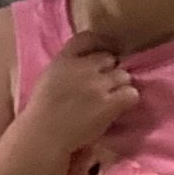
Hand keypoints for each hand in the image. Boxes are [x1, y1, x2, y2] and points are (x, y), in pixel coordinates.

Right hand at [26, 30, 137, 152]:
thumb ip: (67, 68)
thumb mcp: (49, 80)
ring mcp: (97, 84)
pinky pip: (131, 93)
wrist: (44, 136)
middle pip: (109, 59)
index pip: (86, 38)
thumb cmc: (42, 114)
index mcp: (63, 60)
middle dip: (110, 71)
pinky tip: (119, 108)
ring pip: (124, 76)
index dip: (100, 42)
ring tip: (112, 100)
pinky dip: (128, 100)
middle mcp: (82, 68)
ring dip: (120, 86)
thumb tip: (87, 65)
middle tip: (106, 87)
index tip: (106, 51)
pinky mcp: (109, 102)